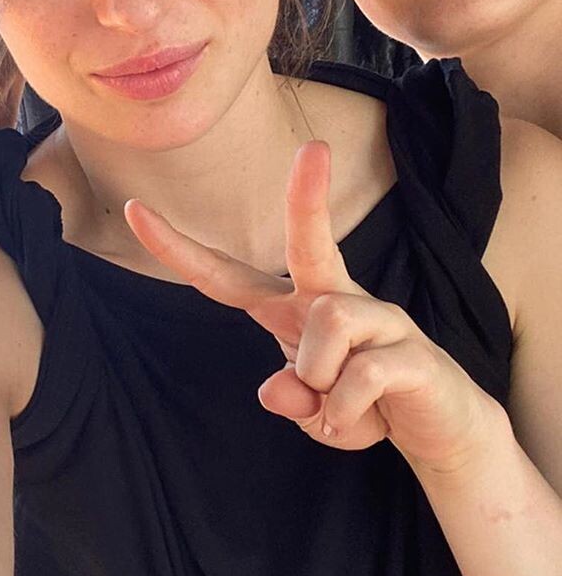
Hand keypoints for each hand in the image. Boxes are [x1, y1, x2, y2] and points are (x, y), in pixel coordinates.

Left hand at [125, 140, 495, 469]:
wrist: (440, 428)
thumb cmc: (362, 403)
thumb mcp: (314, 412)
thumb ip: (291, 398)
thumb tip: (275, 388)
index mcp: (293, 307)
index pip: (225, 276)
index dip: (178, 249)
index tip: (134, 209)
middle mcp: (334, 300)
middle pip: (311, 242)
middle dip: (308, 197)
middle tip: (315, 147)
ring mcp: (380, 319)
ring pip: (328, 324)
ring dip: (322, 380)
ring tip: (336, 407)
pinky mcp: (413, 351)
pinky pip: (361, 376)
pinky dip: (345, 413)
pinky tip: (357, 423)